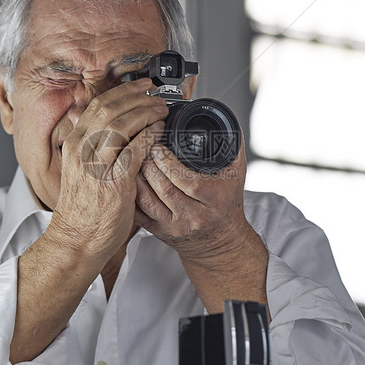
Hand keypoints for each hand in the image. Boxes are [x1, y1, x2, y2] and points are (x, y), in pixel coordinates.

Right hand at [49, 78, 167, 262]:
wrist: (77, 239)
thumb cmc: (83, 207)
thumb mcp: (78, 167)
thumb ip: (88, 142)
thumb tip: (87, 118)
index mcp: (75, 144)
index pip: (98, 105)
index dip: (122, 92)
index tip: (140, 87)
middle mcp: (83, 150)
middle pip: (110, 109)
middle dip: (137, 97)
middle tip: (155, 95)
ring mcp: (97, 165)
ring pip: (122, 124)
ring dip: (146, 113)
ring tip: (161, 111)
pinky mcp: (113, 181)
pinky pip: (135, 149)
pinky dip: (149, 136)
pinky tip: (159, 132)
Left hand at [134, 139, 268, 311]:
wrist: (220, 241)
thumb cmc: (226, 204)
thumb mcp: (235, 176)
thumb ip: (232, 149)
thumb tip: (226, 124)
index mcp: (213, 200)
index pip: (187, 181)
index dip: (169, 163)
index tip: (158, 147)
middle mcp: (193, 216)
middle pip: (163, 188)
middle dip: (148, 164)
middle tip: (141, 147)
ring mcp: (173, 226)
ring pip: (146, 200)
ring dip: (137, 177)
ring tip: (134, 159)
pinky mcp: (158, 232)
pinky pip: (137, 212)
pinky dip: (130, 193)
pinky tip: (129, 179)